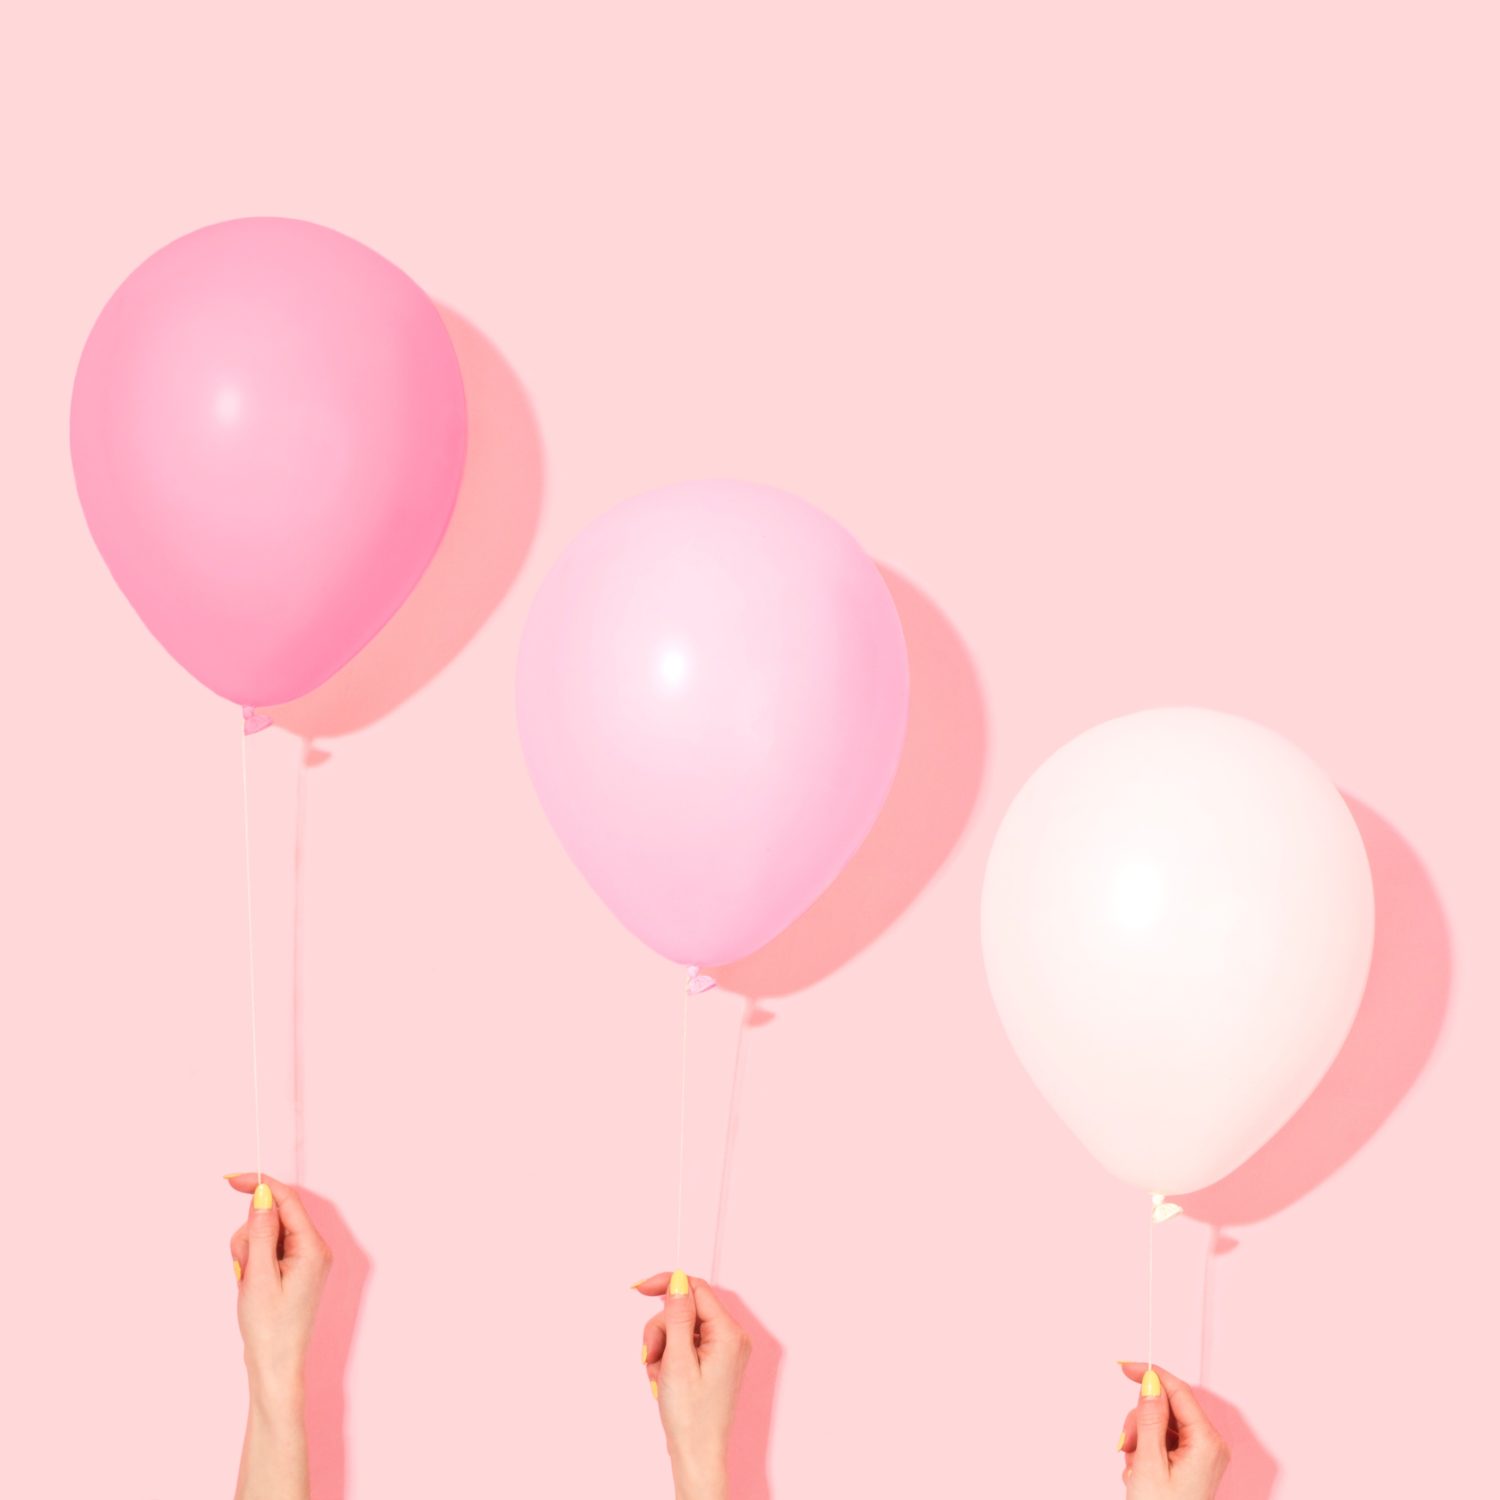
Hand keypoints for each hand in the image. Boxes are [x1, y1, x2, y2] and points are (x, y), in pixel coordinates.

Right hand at [227, 1174, 332, 1392]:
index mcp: (312, 1247)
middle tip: (244, 1268)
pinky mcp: (291, 1270)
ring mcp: (303, 1260)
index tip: (231, 1179)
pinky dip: (252, 1262)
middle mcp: (312, 1249)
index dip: (260, 1185)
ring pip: (265, 1234)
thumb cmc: (268, 1327)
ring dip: (248, 1252)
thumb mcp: (259, 1276)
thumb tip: (264, 1195)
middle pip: (273, 1217)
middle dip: (250, 1236)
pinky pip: (266, 1251)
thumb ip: (262, 1232)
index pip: (287, 1200)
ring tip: (248, 1283)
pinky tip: (250, 1286)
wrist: (274, 1366)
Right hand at [635, 1270, 750, 1499]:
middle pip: (685, 1310)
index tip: (641, 1289)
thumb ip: (678, 1316)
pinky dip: (669, 1357)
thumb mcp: (677, 1360)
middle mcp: (730, 1338)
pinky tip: (665, 1379)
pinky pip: (685, 1344)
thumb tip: (678, 1281)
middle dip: (662, 1330)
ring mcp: (723, 1350)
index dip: (668, 1285)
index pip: (696, 1289)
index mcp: (728, 1334)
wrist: (696, 1455)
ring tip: (659, 1375)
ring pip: (681, 1327)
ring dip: (662, 1346)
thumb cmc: (690, 1417)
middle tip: (653, 1357)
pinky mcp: (714, 1361)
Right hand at [1117, 1362, 1229, 1497]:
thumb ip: (1149, 1417)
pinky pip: (1165, 1440)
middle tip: (1127, 1444)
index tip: (1125, 1367)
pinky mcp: (1193, 1463)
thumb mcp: (1148, 1461)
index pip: (1179, 1391)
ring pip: (1163, 1423)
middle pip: (1168, 1407)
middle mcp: (1210, 1445)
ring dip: (1141, 1437)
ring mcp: (1202, 1455)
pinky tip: (1140, 1469)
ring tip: (1133, 1464)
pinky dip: (1147, 1448)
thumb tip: (1150, 1382)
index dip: (1151, 1375)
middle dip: (1141, 1420)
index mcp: (1207, 1442)